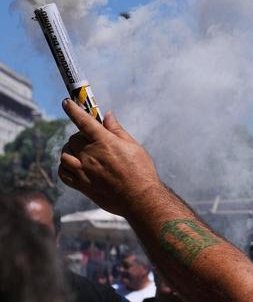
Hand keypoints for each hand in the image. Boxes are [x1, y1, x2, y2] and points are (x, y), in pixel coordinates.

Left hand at [59, 100, 160, 215]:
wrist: (139, 198)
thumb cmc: (141, 171)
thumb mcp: (133, 146)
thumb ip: (117, 130)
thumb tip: (108, 116)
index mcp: (104, 142)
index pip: (84, 121)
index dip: (73, 110)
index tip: (66, 102)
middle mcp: (91, 155)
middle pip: (73, 138)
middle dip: (80, 136)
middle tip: (91, 140)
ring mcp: (84, 171)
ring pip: (64, 155)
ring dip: (70, 151)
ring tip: (80, 153)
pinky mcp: (81, 185)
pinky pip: (63, 172)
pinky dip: (64, 167)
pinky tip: (73, 166)